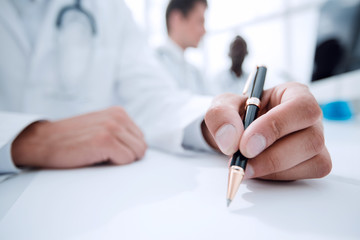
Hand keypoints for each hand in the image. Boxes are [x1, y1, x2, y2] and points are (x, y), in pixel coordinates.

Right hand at [12, 107, 146, 168]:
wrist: (42, 141)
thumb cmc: (72, 139)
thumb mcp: (101, 127)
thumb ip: (121, 132)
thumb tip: (142, 149)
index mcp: (119, 112)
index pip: (141, 139)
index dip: (126, 151)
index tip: (108, 151)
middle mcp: (118, 117)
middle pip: (141, 148)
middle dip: (126, 157)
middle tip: (104, 156)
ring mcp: (112, 127)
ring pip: (136, 155)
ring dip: (119, 161)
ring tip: (99, 156)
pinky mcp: (105, 141)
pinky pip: (126, 160)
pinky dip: (113, 165)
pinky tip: (95, 158)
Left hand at [202, 82, 331, 180]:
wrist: (236, 136)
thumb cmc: (237, 115)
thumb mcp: (222, 106)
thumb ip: (221, 115)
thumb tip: (229, 140)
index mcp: (295, 94)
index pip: (301, 107)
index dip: (275, 126)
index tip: (246, 144)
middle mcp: (311, 118)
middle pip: (312, 139)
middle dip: (273, 156)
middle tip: (243, 161)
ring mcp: (315, 143)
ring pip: (313, 161)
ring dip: (273, 169)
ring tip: (245, 165)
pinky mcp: (313, 164)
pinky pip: (305, 176)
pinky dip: (277, 177)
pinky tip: (259, 170)